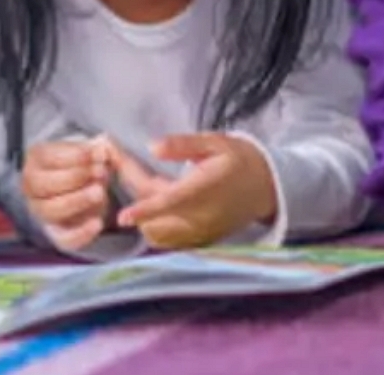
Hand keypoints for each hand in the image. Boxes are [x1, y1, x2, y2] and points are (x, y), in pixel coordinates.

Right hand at [21, 140, 110, 250]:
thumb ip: (96, 150)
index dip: (74, 156)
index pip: (47, 157)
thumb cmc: (81, 166)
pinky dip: (81, 233)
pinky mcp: (57, 233)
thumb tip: (103, 145)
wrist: (81, 188)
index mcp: (36, 161)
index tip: (97, 153)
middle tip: (100, 171)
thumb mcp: (87, 152)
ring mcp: (42, 212)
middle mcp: (31, 188)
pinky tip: (98, 223)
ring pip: (51, 210)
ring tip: (100, 192)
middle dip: (74, 177)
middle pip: (43, 184)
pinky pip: (63, 239)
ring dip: (77, 200)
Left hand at [109, 133, 278, 250]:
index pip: (170, 203)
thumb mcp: (215, 143)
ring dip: (140, 212)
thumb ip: (183, 145)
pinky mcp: (198, 240)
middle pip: (154, 218)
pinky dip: (152, 222)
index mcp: (204, 191)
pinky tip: (148, 200)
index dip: (145, 210)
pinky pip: (166, 238)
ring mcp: (199, 233)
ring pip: (156, 232)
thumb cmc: (240, 160)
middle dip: (133, 196)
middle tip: (115, 162)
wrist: (267, 188)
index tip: (122, 216)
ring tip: (133, 180)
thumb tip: (152, 147)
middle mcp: (200, 218)